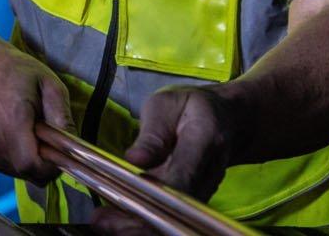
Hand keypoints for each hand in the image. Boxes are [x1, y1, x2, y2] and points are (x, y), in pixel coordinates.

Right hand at [0, 44, 71, 183]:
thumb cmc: (16, 72)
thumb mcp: (49, 83)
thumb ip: (61, 114)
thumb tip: (71, 144)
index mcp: (12, 119)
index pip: (30, 163)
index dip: (51, 167)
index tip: (62, 155)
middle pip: (26, 172)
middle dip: (46, 166)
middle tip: (53, 144)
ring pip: (19, 173)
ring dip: (35, 163)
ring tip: (36, 136)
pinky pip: (9, 168)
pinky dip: (22, 161)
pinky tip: (24, 139)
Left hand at [88, 85, 242, 233]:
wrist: (226, 120)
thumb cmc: (188, 108)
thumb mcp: (166, 105)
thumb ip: (152, 134)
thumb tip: (134, 159)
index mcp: (205, 139)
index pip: (183, 174)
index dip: (156, 192)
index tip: (123, 196)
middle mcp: (210, 172)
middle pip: (179, 204)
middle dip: (141, 218)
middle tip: (103, 220)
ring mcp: (206, 190)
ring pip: (175, 216)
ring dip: (138, 224)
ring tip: (104, 222)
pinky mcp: (196, 201)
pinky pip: (172, 215)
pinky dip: (144, 221)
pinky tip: (116, 221)